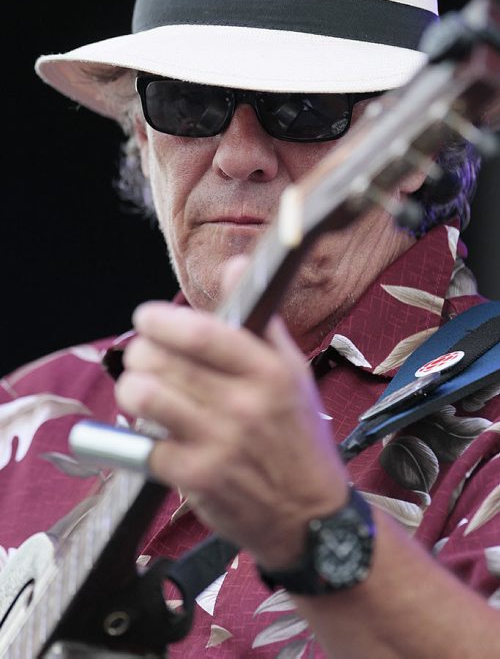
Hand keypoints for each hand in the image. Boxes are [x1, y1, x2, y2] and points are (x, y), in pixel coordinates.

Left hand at [115, 259, 348, 568]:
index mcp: (270, 371)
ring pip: (146, 398)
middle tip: (144, 356)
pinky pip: (146, 445)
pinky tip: (155, 430)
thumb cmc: (299, 436)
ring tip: (141, 388)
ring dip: (132, 388)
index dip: (161, 319)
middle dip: (141, 352)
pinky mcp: (198, 479)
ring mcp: (220, 444)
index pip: (202, 332)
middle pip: (163, 361)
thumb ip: (261, 319)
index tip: (146, 317)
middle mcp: (245, 405)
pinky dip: (141, 434)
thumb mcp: (294, 371)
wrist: (311, 515)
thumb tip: (234, 264)